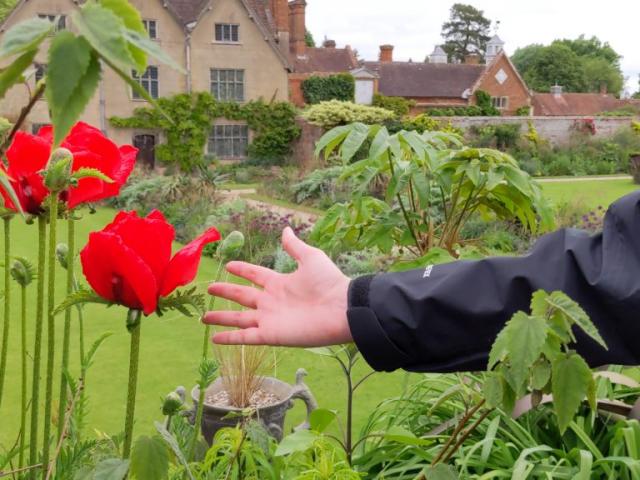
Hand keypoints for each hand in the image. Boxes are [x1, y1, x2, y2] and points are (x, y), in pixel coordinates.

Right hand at [204, 227, 352, 346]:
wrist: (340, 309)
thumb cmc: (328, 283)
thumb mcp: (310, 258)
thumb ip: (294, 246)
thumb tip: (286, 229)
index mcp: (279, 283)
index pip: (254, 275)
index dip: (242, 270)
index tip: (228, 265)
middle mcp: (271, 302)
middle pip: (242, 297)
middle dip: (225, 292)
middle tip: (209, 289)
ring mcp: (269, 319)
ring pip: (239, 319)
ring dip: (221, 318)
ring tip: (203, 317)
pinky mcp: (270, 335)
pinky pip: (245, 337)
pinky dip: (229, 338)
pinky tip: (214, 339)